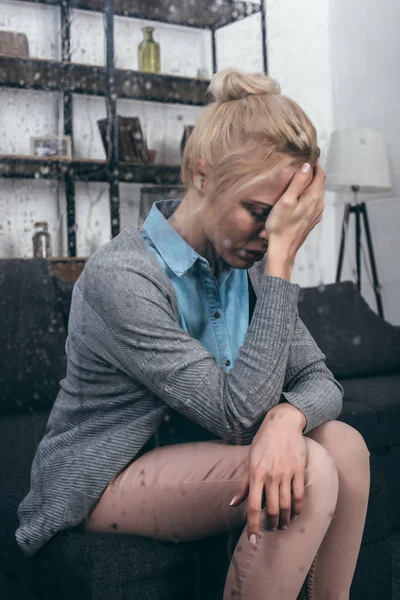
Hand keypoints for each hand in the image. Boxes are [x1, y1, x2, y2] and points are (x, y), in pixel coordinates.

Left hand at [230, 404, 306, 541]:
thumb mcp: (249, 461)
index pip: (252, 506)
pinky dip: (298, 509)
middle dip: (271, 525)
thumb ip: (243, 484)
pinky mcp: (299, 470)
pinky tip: (294, 514)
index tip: (253, 540)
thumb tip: (233, 504)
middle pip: (271, 510)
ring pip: (286, 505)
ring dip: (284, 520)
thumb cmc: (262, 442)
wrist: (281, 423)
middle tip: (271, 531)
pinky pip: (300, 495)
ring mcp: (286, 473)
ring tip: (283, 526)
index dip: (252, 526)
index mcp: (255, 474)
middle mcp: (270, 476)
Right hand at [265, 162, 325, 262]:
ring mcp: (317, 213)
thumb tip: (307, 166)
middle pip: (320, 183)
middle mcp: (319, 204)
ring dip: (310, 184)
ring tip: (298, 178)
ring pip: (317, 192)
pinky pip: (314, 202)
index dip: (315, 164)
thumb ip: (297, 182)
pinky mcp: (312, 220)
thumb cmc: (280, 226)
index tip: (307, 157)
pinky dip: (308, 194)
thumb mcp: (286, 200)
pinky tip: (298, 196)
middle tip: (302, 164)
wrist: (282, 249)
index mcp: (314, 197)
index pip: (320, 174)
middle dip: (313, 172)